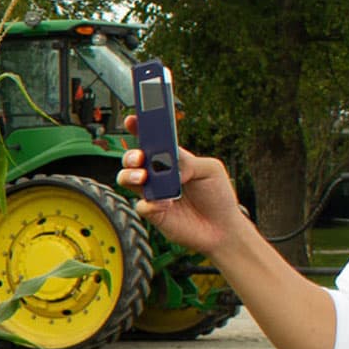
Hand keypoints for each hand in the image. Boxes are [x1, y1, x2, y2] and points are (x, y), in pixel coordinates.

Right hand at [116, 114, 253, 256]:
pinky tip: (166, 205)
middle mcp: (158, 174)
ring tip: (143, 179)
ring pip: (126, 178)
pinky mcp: (152, 213)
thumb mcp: (210, 169)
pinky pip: (141, 205)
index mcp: (172, 159)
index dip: (140, 128)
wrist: (221, 228)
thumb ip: (188, 161)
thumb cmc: (217, 196)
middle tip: (140, 158)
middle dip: (130, 155)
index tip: (132, 120)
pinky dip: (150, 204)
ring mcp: (153, 193)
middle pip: (132, 158)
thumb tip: (168, 165)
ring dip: (130, 175)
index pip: (152, 140)